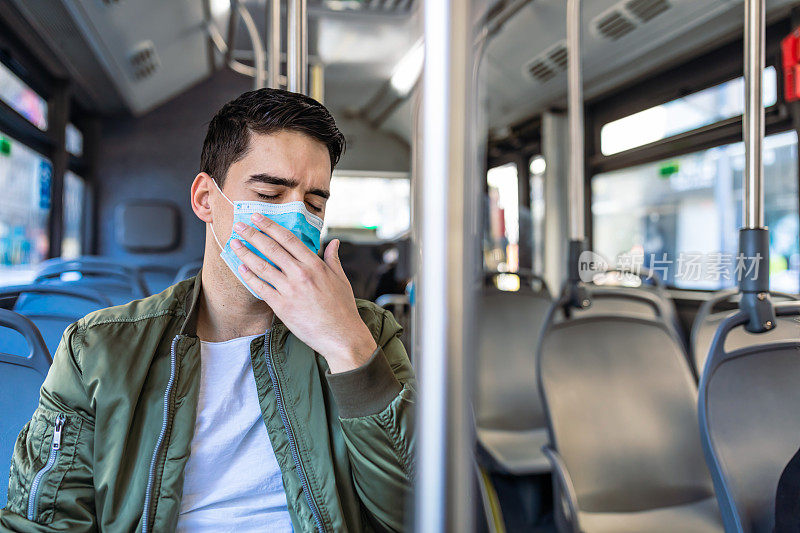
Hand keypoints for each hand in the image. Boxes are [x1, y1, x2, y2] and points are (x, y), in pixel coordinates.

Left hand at [229, 213, 376, 372]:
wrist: (341, 336)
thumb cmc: (343, 308)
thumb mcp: (341, 279)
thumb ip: (333, 259)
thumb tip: (334, 242)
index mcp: (315, 265)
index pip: (288, 239)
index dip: (270, 226)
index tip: (257, 218)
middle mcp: (301, 274)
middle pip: (271, 249)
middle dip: (252, 234)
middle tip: (239, 225)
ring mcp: (290, 290)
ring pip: (262, 266)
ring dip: (245, 253)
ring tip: (234, 244)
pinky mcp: (282, 307)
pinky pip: (261, 288)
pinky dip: (249, 277)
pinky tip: (241, 268)